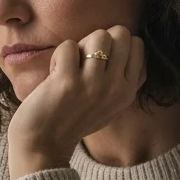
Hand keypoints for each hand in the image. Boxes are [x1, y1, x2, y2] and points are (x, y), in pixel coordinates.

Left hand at [7, 25, 146, 179]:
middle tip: (83, 62)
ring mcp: (93, 84)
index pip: (136, 44)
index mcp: (128, 91)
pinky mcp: (68, 82)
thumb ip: (121, 77)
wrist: (43, 145)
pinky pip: (69, 46)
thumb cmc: (72, 119)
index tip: (98, 63)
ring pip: (98, 36)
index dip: (114, 44)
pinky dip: (59, 55)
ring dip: (80, 46)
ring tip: (70, 67)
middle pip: (120, 34)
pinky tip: (55, 74)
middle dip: (98, 40)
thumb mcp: (109, 104)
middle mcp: (116, 88)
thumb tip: (125, 41)